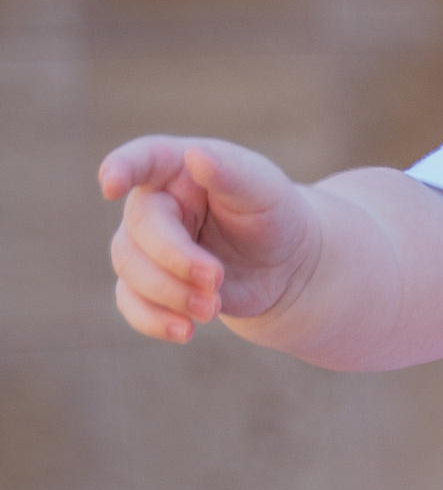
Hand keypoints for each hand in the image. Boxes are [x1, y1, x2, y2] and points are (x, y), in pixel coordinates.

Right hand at [100, 134, 319, 343]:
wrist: (286, 266)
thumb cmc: (273, 215)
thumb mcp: (264, 190)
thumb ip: (231, 173)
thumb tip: (196, 156)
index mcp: (178, 167)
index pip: (143, 159)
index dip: (121, 168)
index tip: (110, 185)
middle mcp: (154, 202)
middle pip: (138, 228)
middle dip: (175, 259)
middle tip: (216, 279)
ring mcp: (146, 244)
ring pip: (129, 267)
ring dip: (169, 293)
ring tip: (213, 308)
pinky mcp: (150, 283)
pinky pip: (130, 301)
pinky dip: (152, 320)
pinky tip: (184, 332)